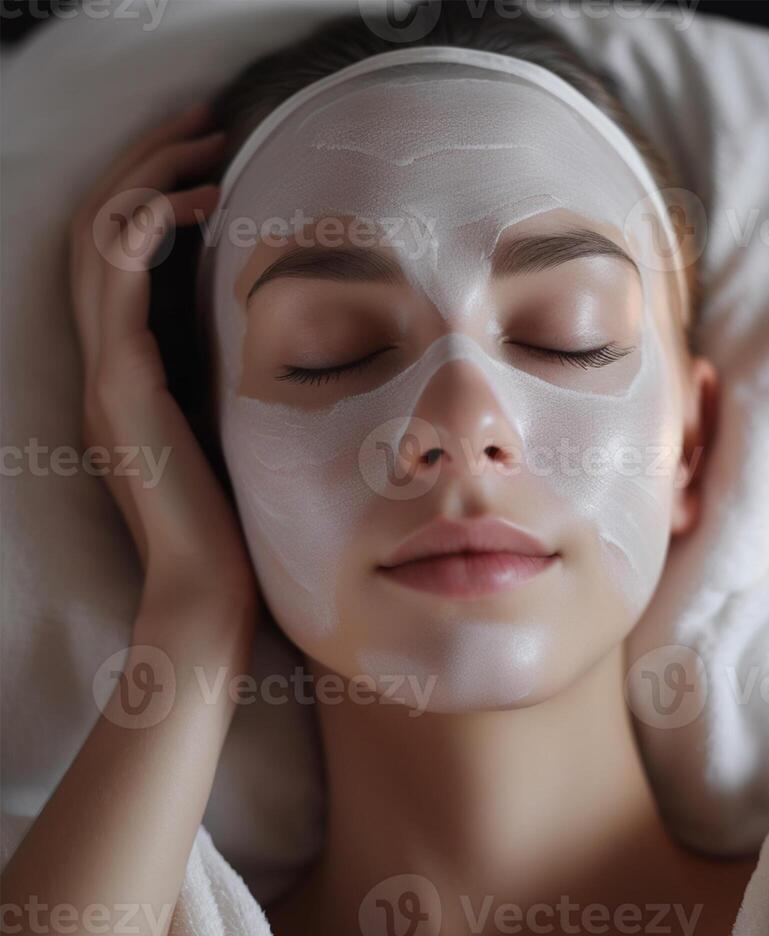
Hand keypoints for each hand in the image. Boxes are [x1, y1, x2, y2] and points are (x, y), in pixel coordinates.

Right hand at [69, 102, 254, 629]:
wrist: (208, 585)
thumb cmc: (233, 517)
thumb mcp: (232, 430)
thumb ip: (232, 378)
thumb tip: (281, 331)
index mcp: (129, 373)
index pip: (119, 256)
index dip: (154, 193)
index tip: (211, 161)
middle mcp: (105, 365)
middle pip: (99, 229)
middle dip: (149, 165)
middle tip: (205, 127)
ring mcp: (104, 374)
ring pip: (98, 238)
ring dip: (150, 177)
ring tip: (208, 147)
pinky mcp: (120, 387)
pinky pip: (117, 278)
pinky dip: (151, 225)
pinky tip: (203, 205)